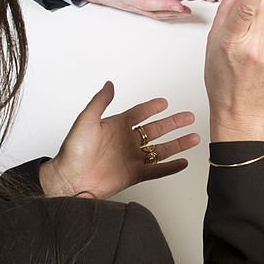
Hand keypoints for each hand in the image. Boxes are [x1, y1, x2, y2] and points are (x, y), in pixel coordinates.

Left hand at [39, 81, 199, 197]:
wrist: (69, 179)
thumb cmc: (73, 151)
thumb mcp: (86, 120)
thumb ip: (100, 102)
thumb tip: (109, 84)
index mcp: (116, 126)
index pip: (139, 114)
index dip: (152, 107)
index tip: (164, 102)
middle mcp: (125, 142)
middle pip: (156, 130)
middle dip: (173, 123)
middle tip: (188, 117)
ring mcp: (130, 158)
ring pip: (160, 149)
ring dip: (177, 144)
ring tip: (194, 138)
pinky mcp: (133, 175)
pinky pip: (156, 170)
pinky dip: (170, 167)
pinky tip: (182, 162)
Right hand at [72, 0, 191, 19]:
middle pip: (147, 4)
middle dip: (165, 5)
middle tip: (180, 6)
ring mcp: (132, 5)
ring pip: (151, 12)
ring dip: (169, 13)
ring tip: (184, 11)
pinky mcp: (136, 8)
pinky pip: (151, 14)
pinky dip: (165, 15)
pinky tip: (176, 14)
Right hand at [204, 0, 263, 140]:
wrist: (239, 110)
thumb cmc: (222, 79)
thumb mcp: (213, 44)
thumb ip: (225, 12)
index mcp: (231, 41)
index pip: (246, 8)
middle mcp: (254, 48)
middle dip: (259, 4)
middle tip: (248, 22)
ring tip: (253, 48)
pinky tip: (262, 58)